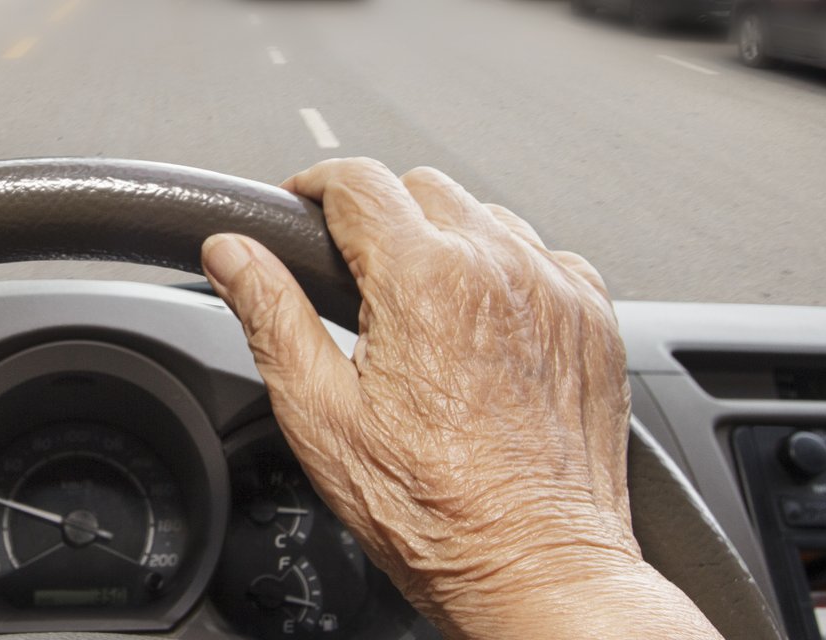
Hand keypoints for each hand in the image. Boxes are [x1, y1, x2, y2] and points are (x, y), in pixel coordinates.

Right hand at [201, 159, 719, 638]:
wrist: (535, 566)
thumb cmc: (433, 510)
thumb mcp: (320, 415)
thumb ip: (270, 316)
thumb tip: (231, 255)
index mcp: (425, 281)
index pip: (357, 181)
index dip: (312, 186)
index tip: (298, 206)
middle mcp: (500, 268)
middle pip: (421, 188)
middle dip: (377, 214)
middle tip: (350, 274)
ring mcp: (556, 290)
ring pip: (485, 217)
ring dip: (443, 241)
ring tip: (415, 310)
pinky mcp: (593, 318)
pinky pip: (542, 257)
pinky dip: (505, 273)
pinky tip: (479, 330)